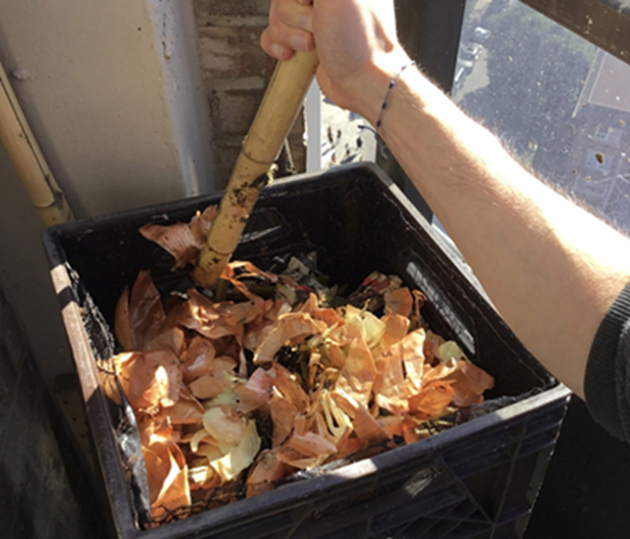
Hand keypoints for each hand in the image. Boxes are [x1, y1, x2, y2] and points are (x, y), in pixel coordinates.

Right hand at [261, 0, 409, 123]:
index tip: (309, 2)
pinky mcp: (304, 36)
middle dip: (293, 14)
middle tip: (318, 24)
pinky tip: (296, 52)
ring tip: (315, 43)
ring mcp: (314, 14)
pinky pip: (273, 34)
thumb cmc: (361, 42)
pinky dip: (280, 45)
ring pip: (276, 13)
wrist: (363, 82)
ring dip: (290, 34)